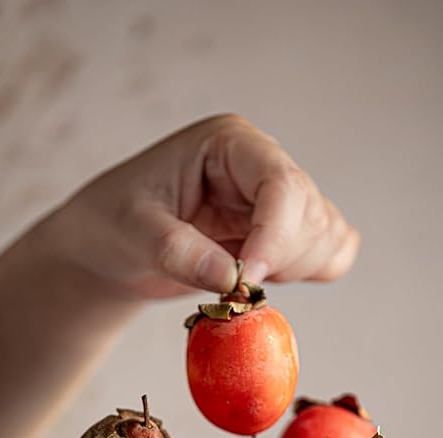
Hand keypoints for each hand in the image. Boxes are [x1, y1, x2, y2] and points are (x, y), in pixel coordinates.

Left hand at [0, 113, 359, 437]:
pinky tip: (260, 281)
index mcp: (229, 144)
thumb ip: (178, 252)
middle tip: (231, 288)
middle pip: (312, 214)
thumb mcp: (132, 233)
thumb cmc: (113, 224)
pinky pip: (330, 255)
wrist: (112, 249)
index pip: (281, 183)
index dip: (275, 237)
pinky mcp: (287, 234)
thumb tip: (231, 278)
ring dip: (293, 271)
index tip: (247, 281)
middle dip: (279, 261)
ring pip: (327, 237)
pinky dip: (307, 276)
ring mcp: (280, 200)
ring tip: (237, 282)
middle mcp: (263, 164)